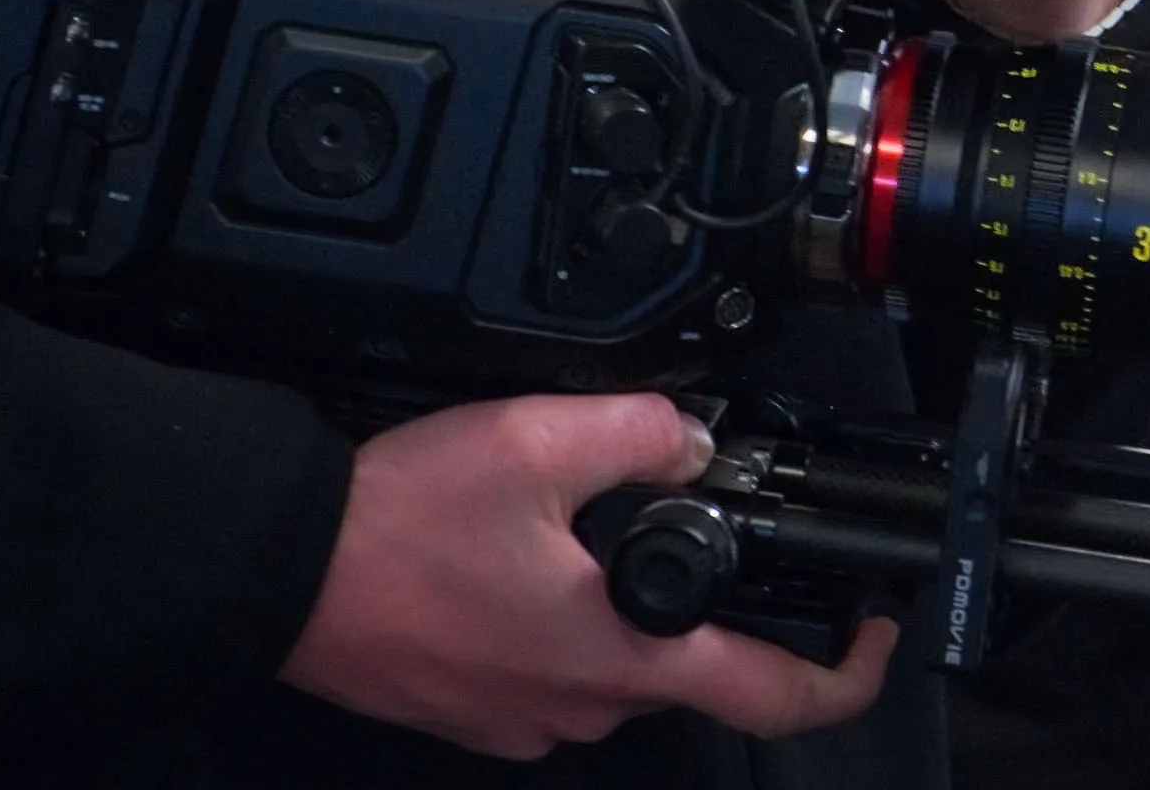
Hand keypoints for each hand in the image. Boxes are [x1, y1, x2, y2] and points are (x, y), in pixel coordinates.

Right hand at [278, 394, 893, 760]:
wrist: (273, 569)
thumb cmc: (394, 523)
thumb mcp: (539, 438)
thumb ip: (645, 431)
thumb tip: (693, 442)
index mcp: (619, 656)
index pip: (776, 699)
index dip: (848, 674)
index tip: (876, 635)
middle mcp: (579, 706)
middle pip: (691, 665)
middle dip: (701, 595)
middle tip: (685, 520)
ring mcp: (521, 718)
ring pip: (617, 662)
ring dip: (619, 601)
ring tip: (581, 526)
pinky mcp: (473, 710)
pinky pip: (549, 667)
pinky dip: (557, 616)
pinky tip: (521, 558)